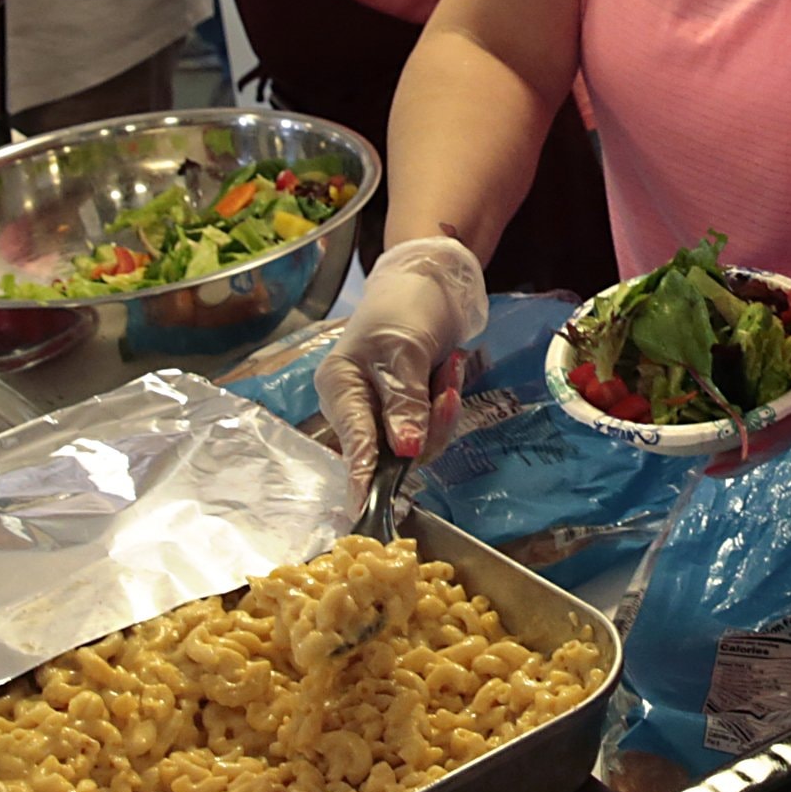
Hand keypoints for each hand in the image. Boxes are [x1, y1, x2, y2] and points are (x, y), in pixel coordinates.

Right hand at [313, 237, 488, 491]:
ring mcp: (385, 410)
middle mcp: (357, 406)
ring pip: (418, 442)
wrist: (432, 280)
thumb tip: (404, 450)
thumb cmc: (404, 307)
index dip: (361, 477)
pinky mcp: (411, 409)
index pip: (354, 442)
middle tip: (446, 387)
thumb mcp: (403, 351)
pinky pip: (433, 426)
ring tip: (450, 366)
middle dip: (428, 425)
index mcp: (340, 389)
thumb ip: (403, 402)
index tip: (364, 510)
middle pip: (391, 450)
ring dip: (442, 409)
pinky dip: (447, 401)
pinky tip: (451, 368)